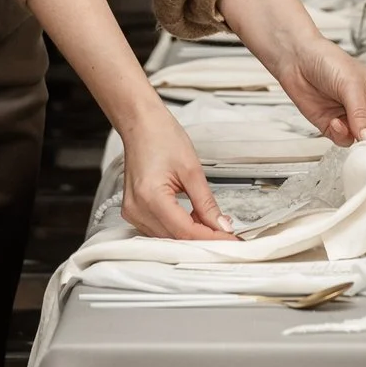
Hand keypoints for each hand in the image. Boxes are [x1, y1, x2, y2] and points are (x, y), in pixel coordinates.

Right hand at [119, 109, 236, 240]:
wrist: (141, 124)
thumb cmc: (161, 137)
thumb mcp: (192, 169)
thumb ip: (207, 202)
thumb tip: (221, 226)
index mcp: (151, 198)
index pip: (186, 232)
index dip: (212, 239)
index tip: (232, 241)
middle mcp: (138, 210)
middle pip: (177, 238)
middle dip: (204, 237)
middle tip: (228, 234)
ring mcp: (133, 212)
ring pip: (168, 237)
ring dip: (192, 234)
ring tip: (213, 223)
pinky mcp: (134, 211)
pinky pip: (159, 229)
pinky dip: (179, 228)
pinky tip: (194, 219)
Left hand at [267, 34, 365, 151]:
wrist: (299, 61)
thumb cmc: (330, 61)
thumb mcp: (351, 86)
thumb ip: (361, 116)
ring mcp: (357, 122)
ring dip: (359, 141)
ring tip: (346, 125)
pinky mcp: (339, 128)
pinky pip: (346, 142)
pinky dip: (340, 135)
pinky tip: (333, 120)